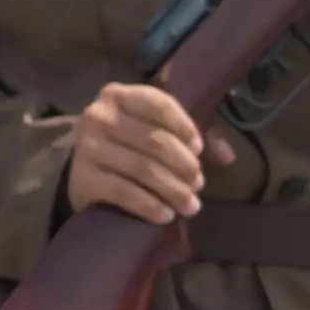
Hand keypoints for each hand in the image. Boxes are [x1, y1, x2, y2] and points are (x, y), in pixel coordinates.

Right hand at [63, 78, 214, 227]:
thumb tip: (227, 156)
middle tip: (199, 184)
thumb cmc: (129, 143)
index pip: (160, 105)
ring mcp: (87, 147)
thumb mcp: (156, 127)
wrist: (81, 169)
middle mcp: (99, 116)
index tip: (199, 151)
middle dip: (185, 167)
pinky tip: (166, 215)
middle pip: (156, 142)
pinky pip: (124, 193)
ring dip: (174, 191)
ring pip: (143, 169)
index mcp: (118, 95)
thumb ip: (193, 133)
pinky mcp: (83, 178)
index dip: (185, 128)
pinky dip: (150, 206)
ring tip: (190, 205)